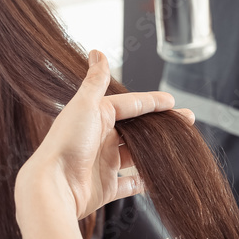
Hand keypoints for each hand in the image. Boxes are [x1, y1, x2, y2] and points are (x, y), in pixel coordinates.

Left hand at [16, 50, 192, 219]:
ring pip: (135, 154)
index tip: (172, 102)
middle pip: (136, 129)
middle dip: (159, 125)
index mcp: (95, 116)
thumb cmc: (66, 143)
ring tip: (178, 146)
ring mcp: (103, 163)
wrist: (53, 186)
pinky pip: (130, 183)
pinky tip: (158, 175)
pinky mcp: (105, 187)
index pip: (129, 105)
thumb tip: (96, 51)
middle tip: (185, 123)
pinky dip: (144, 179)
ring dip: (155, 150)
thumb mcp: (84, 105)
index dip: (151, 102)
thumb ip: (95, 80)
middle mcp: (99, 138)